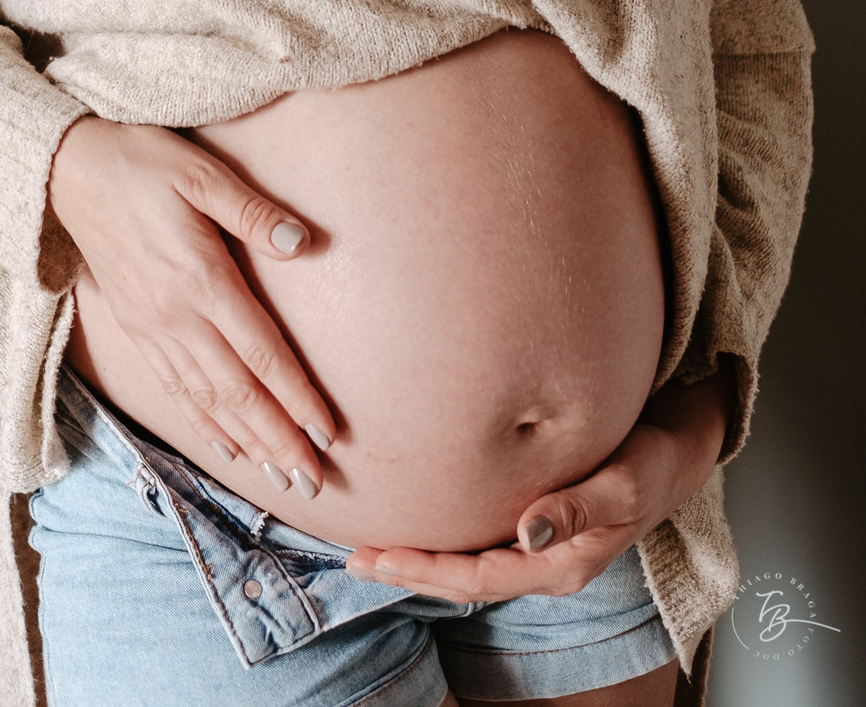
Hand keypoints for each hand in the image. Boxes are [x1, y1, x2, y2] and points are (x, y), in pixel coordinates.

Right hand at [48, 116, 335, 490]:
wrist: (69, 171)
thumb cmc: (143, 163)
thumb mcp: (202, 173)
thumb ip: (254, 212)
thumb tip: (306, 243)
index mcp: (201, 279)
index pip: (261, 354)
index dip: (296, 398)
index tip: (328, 434)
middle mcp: (175, 317)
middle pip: (238, 394)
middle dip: (278, 442)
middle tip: (314, 483)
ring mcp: (152, 329)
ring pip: (207, 402)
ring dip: (247, 444)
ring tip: (279, 479)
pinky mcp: (134, 329)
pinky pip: (174, 390)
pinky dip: (204, 425)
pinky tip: (226, 447)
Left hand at [346, 360, 735, 602]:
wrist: (677, 450)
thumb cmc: (651, 461)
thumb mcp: (622, 482)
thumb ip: (575, 507)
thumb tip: (527, 531)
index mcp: (561, 564)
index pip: (479, 578)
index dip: (427, 570)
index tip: (381, 556)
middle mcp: (544, 562)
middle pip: (463, 580)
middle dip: (408, 570)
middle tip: (354, 558)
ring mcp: (538, 546)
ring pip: (467, 563)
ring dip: (419, 558)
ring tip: (369, 549)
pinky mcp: (536, 523)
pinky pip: (479, 542)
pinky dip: (443, 538)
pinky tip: (419, 524)